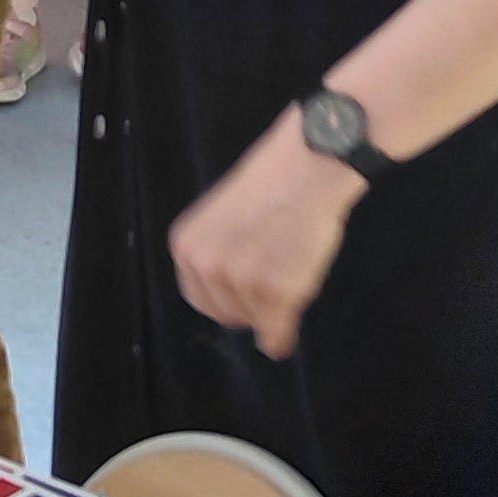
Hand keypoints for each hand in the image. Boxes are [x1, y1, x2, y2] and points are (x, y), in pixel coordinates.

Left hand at [166, 113, 361, 360]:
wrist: (311, 163)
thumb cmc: (274, 185)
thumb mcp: (224, 220)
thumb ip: (217, 254)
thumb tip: (227, 293)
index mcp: (186, 245)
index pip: (200, 298)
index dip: (226, 299)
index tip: (248, 291)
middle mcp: (205, 264)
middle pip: (224, 314)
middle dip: (248, 308)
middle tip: (274, 282)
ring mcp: (240, 279)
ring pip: (253, 323)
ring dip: (271, 310)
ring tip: (289, 268)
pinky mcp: (276, 290)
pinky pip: (277, 332)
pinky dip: (285, 332)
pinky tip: (294, 305)